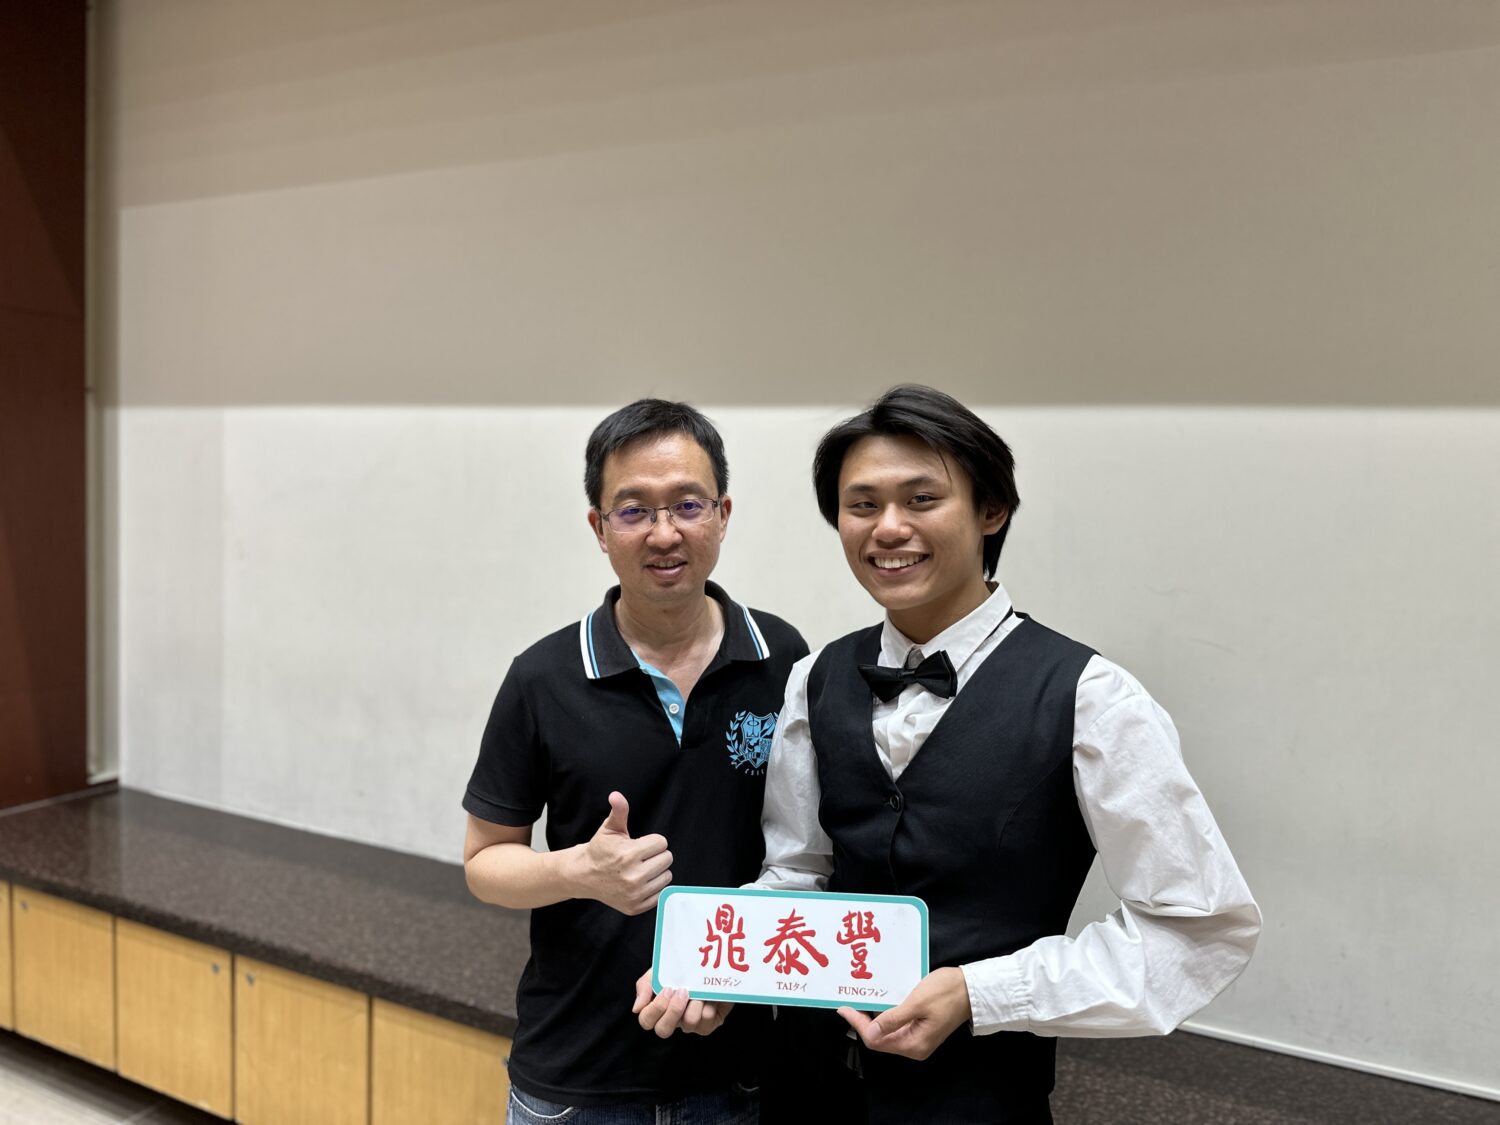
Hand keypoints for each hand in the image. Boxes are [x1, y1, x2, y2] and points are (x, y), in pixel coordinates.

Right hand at [571, 792, 671, 914]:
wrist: (584, 875)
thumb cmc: (600, 850)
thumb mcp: (609, 828)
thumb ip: (619, 811)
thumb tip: (616, 796)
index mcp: (629, 855)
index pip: (662, 843)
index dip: (652, 841)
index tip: (640, 845)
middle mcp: (633, 876)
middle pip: (667, 859)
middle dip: (655, 855)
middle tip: (640, 857)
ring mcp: (635, 894)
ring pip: (667, 876)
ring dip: (657, 871)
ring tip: (640, 868)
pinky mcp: (636, 906)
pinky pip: (660, 894)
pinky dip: (653, 887)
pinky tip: (640, 882)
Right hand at [633, 968, 733, 1037]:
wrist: (708, 961)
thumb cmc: (681, 969)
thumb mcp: (659, 972)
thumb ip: (644, 986)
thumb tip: (636, 1008)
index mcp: (658, 1010)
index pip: (646, 1020)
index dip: (655, 1008)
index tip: (667, 989)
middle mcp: (672, 1021)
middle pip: (663, 1030)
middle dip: (673, 1011)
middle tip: (683, 991)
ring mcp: (689, 1025)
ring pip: (688, 1023)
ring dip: (695, 1003)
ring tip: (700, 989)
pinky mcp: (708, 1024)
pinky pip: (706, 1020)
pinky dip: (709, 1004)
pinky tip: (710, 994)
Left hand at [837, 966, 971, 1060]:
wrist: (972, 988)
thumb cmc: (946, 992)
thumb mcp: (917, 1003)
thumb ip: (893, 1018)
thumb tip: (873, 1030)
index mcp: (914, 1044)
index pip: (877, 1040)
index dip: (858, 1025)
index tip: (844, 1008)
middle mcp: (914, 1046)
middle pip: (880, 1039)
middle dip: (863, 1022)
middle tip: (849, 1003)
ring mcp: (918, 1037)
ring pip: (887, 1031)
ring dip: (873, 1017)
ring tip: (860, 1000)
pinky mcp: (920, 1027)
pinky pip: (897, 1024)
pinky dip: (885, 1015)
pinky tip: (878, 1001)